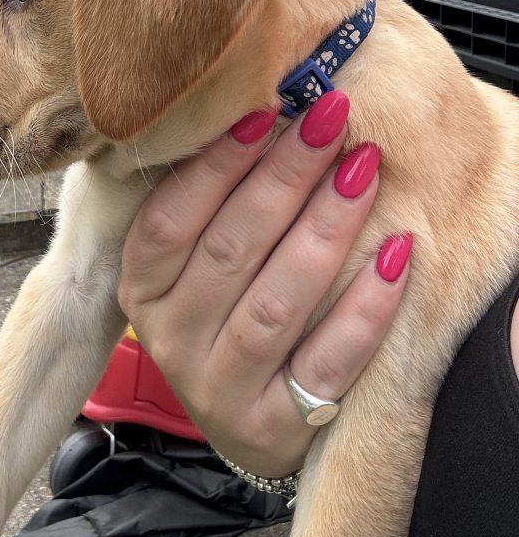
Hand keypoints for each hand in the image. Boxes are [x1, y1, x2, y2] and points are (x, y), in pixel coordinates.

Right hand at [118, 90, 410, 479]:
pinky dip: (365, 309)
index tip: (268, 108)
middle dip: (285, 176)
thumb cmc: (225, 310)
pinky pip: (327, 363)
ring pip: (276, 302)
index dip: (217, 162)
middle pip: (229, 250)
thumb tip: (265, 110)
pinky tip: (395, 255)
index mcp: (141, 288)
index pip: (169, 218)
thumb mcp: (195, 261)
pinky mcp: (274, 427)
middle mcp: (172, 340)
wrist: (248, 419)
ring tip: (363, 170)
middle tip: (331, 119)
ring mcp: (219, 389)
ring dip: (325, 229)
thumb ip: (213, 201)